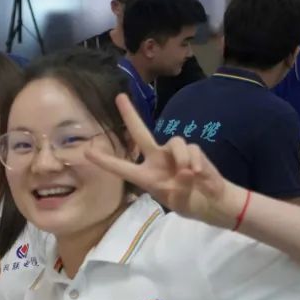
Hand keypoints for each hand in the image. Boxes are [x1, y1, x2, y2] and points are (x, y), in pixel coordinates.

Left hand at [84, 94, 246, 228]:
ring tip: (189, 174)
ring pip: (174, 142)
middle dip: (130, 115)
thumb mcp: (180, 202)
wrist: (212, 201)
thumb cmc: (189, 202)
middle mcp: (156, 160)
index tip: (87, 152)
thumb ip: (180, 188)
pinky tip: (198, 173)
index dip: (105, 160)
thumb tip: (186, 170)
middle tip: (119, 97)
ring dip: (181, 158)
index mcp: (146, 176)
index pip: (121, 167)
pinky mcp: (193, 151)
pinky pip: (191, 149)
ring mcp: (174, 154)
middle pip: (141, 133)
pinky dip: (194, 161)